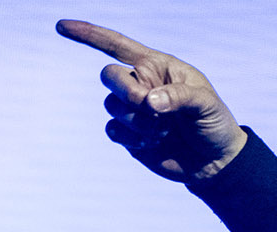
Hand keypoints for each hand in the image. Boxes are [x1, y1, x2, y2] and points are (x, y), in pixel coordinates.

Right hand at [57, 19, 245, 181]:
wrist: (215, 161)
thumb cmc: (214, 123)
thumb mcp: (206, 104)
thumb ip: (179, 96)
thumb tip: (149, 102)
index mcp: (157, 66)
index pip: (117, 45)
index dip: (89, 34)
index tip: (61, 26)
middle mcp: (140, 84)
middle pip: (109, 76)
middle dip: (128, 93)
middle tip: (154, 110)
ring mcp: (132, 110)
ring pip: (111, 105)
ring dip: (138, 120)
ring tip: (164, 129)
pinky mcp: (129, 135)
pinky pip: (113, 130)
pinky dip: (131, 137)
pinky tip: (153, 142)